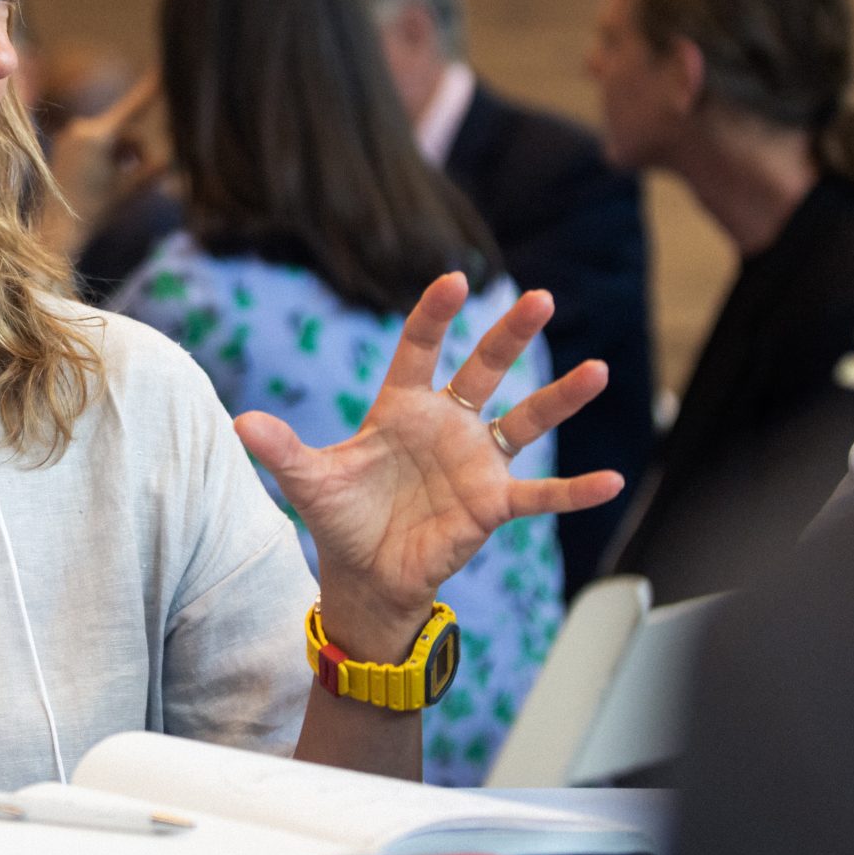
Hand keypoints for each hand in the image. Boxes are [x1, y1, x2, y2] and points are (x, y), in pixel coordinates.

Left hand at [41, 73, 166, 258]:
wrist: (57, 230)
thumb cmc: (96, 211)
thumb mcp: (133, 189)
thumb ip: (157, 168)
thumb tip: (174, 155)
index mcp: (98, 136)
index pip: (132, 107)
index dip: (150, 89)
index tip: (161, 67)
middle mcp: (81, 129)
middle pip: (126, 133)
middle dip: (135, 154)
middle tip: (135, 182)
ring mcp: (70, 136)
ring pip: (113, 140)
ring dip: (122, 159)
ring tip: (115, 185)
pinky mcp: (64, 145)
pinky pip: (96, 144)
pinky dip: (107, 159)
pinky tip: (101, 181)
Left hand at [234, 274, 623, 655]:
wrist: (366, 574)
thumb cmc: (341, 518)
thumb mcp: (308, 481)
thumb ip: (282, 449)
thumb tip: (240, 424)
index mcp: (401, 408)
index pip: (419, 349)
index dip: (434, 315)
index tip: (453, 279)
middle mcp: (448, 425)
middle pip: (485, 369)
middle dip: (510, 334)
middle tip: (539, 297)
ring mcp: (476, 462)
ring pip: (526, 420)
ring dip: (561, 398)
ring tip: (599, 370)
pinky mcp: (493, 503)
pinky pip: (542, 493)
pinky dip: (575, 490)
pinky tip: (613, 478)